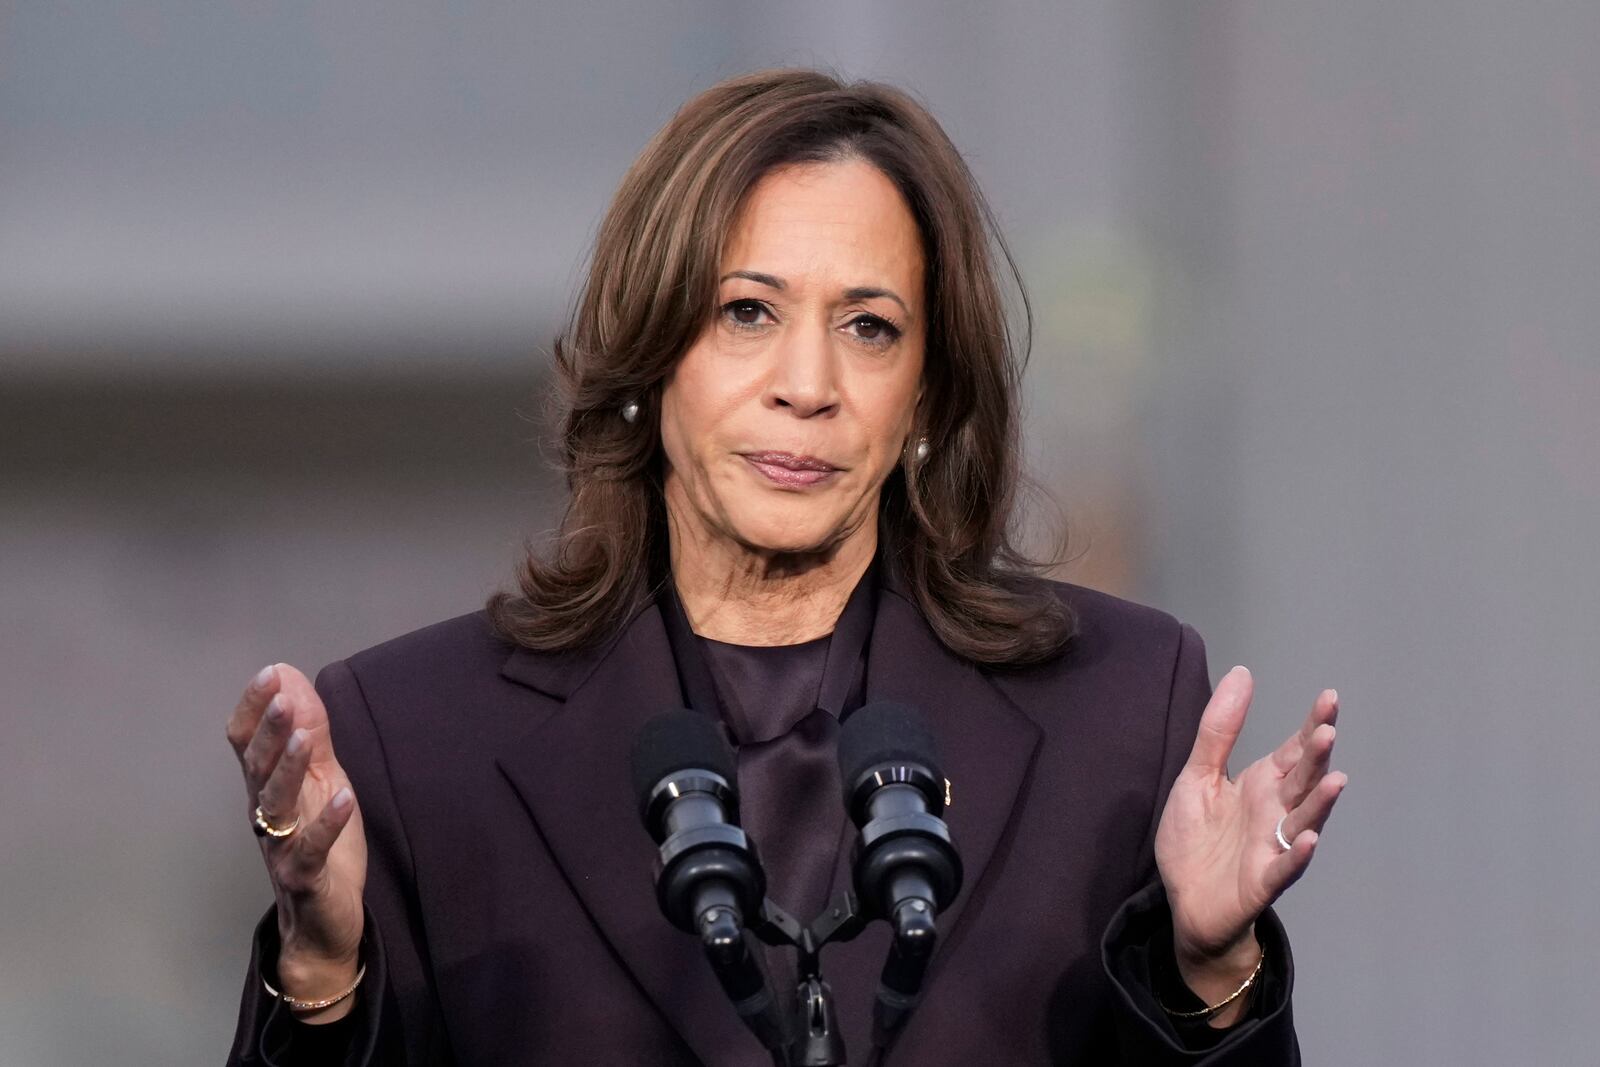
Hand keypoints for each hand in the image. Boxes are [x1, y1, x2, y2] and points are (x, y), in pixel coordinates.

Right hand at [226, 664, 367, 1019]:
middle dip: (269, 731)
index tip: (270, 672)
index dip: (254, 708)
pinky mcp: (305, 877)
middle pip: (257, 768)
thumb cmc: (320, 845)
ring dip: (289, 768)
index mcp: (266, 789)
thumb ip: (311, 734)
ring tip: (305, 737)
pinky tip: (343, 798)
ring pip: (277, 804)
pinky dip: (327, 823)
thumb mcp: (321, 781)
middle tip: (282, 696)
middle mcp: (266, 814)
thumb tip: (292, 679)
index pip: (245, 742)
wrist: (321, 924)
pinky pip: (311, 849)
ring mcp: (282, 846)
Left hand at [1154, 667, 1345, 994]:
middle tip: (1329, 729)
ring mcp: (1272, 848)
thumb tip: (1242, 673)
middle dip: (1317, 757)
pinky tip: (1308, 839)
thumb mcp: (1198, 777)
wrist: (1186, 903)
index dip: (1312, 726)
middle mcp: (1276, 814)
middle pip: (1303, 781)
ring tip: (1335, 779)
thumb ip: (1219, 731)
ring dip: (1319, 802)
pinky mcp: (1261, 882)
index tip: (1329, 698)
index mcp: (1262, 786)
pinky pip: (1283, 868)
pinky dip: (1297, 855)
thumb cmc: (1197, 839)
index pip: (1293, 751)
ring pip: (1303, 821)